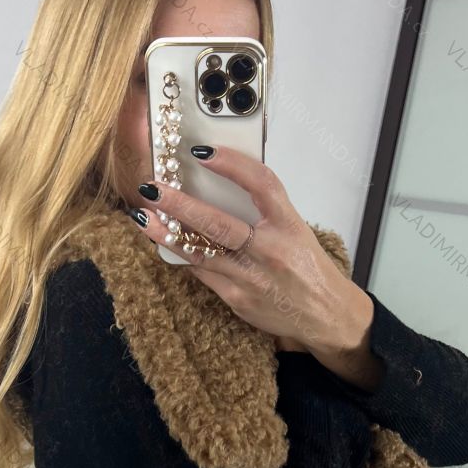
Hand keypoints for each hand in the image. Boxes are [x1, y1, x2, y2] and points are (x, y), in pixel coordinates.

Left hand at [131, 146, 364, 357]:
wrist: (324, 315)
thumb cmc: (307, 268)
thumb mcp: (295, 231)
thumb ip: (263, 212)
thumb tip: (219, 187)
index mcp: (289, 225)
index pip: (260, 184)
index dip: (231, 164)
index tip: (202, 151)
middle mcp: (270, 250)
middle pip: (217, 222)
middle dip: (180, 204)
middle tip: (152, 188)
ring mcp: (251, 277)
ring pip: (200, 252)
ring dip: (168, 233)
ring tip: (144, 217)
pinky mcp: (238, 299)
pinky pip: (204, 273)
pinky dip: (185, 256)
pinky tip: (167, 243)